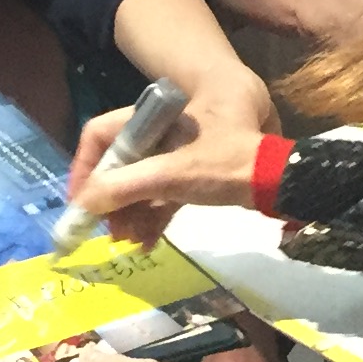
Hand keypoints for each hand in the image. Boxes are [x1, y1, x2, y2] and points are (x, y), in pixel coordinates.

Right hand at [66, 103, 268, 246]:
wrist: (282, 169)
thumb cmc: (226, 159)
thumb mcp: (173, 174)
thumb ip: (125, 188)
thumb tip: (84, 207)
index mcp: (150, 118)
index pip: (100, 135)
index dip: (84, 168)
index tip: (80, 204)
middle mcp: (160, 132)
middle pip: (119, 165)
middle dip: (110, 201)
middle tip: (107, 233)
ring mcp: (179, 153)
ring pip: (141, 183)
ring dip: (131, 213)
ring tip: (128, 243)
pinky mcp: (196, 173)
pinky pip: (164, 194)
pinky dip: (154, 216)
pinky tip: (147, 242)